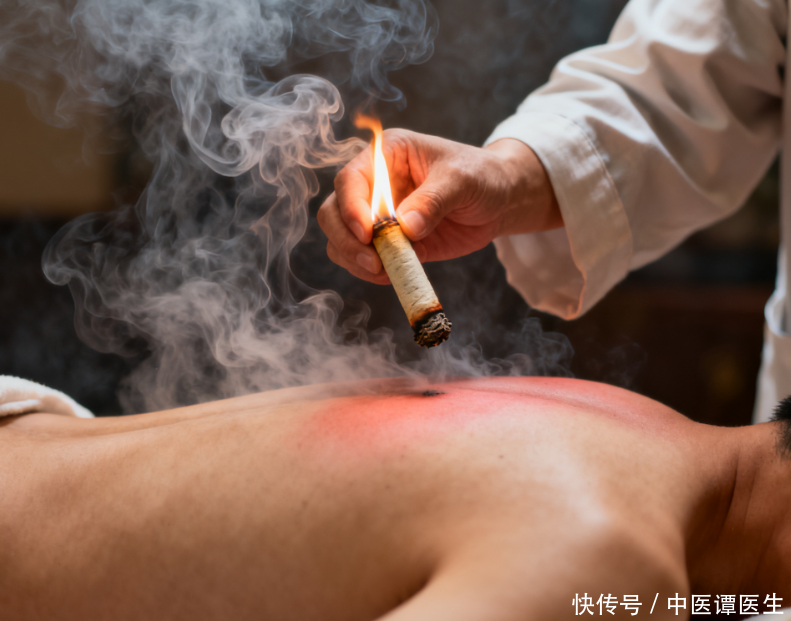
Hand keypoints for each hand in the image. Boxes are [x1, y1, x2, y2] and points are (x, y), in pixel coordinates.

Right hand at [317, 129, 561, 283]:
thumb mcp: (463, 180)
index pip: (351, 179)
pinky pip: (363, 260)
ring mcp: (377, 216)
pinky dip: (370, 272)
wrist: (499, 200)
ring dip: (354, 259)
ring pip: (340, 239)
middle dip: (346, 239)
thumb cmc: (481, 176)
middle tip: (372, 261)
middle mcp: (374, 184)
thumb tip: (406, 227)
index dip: (351, 208)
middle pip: (333, 211)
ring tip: (384, 270)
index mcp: (386, 154)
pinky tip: (392, 274)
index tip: (368, 233)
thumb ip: (434, 200)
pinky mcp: (388, 242)